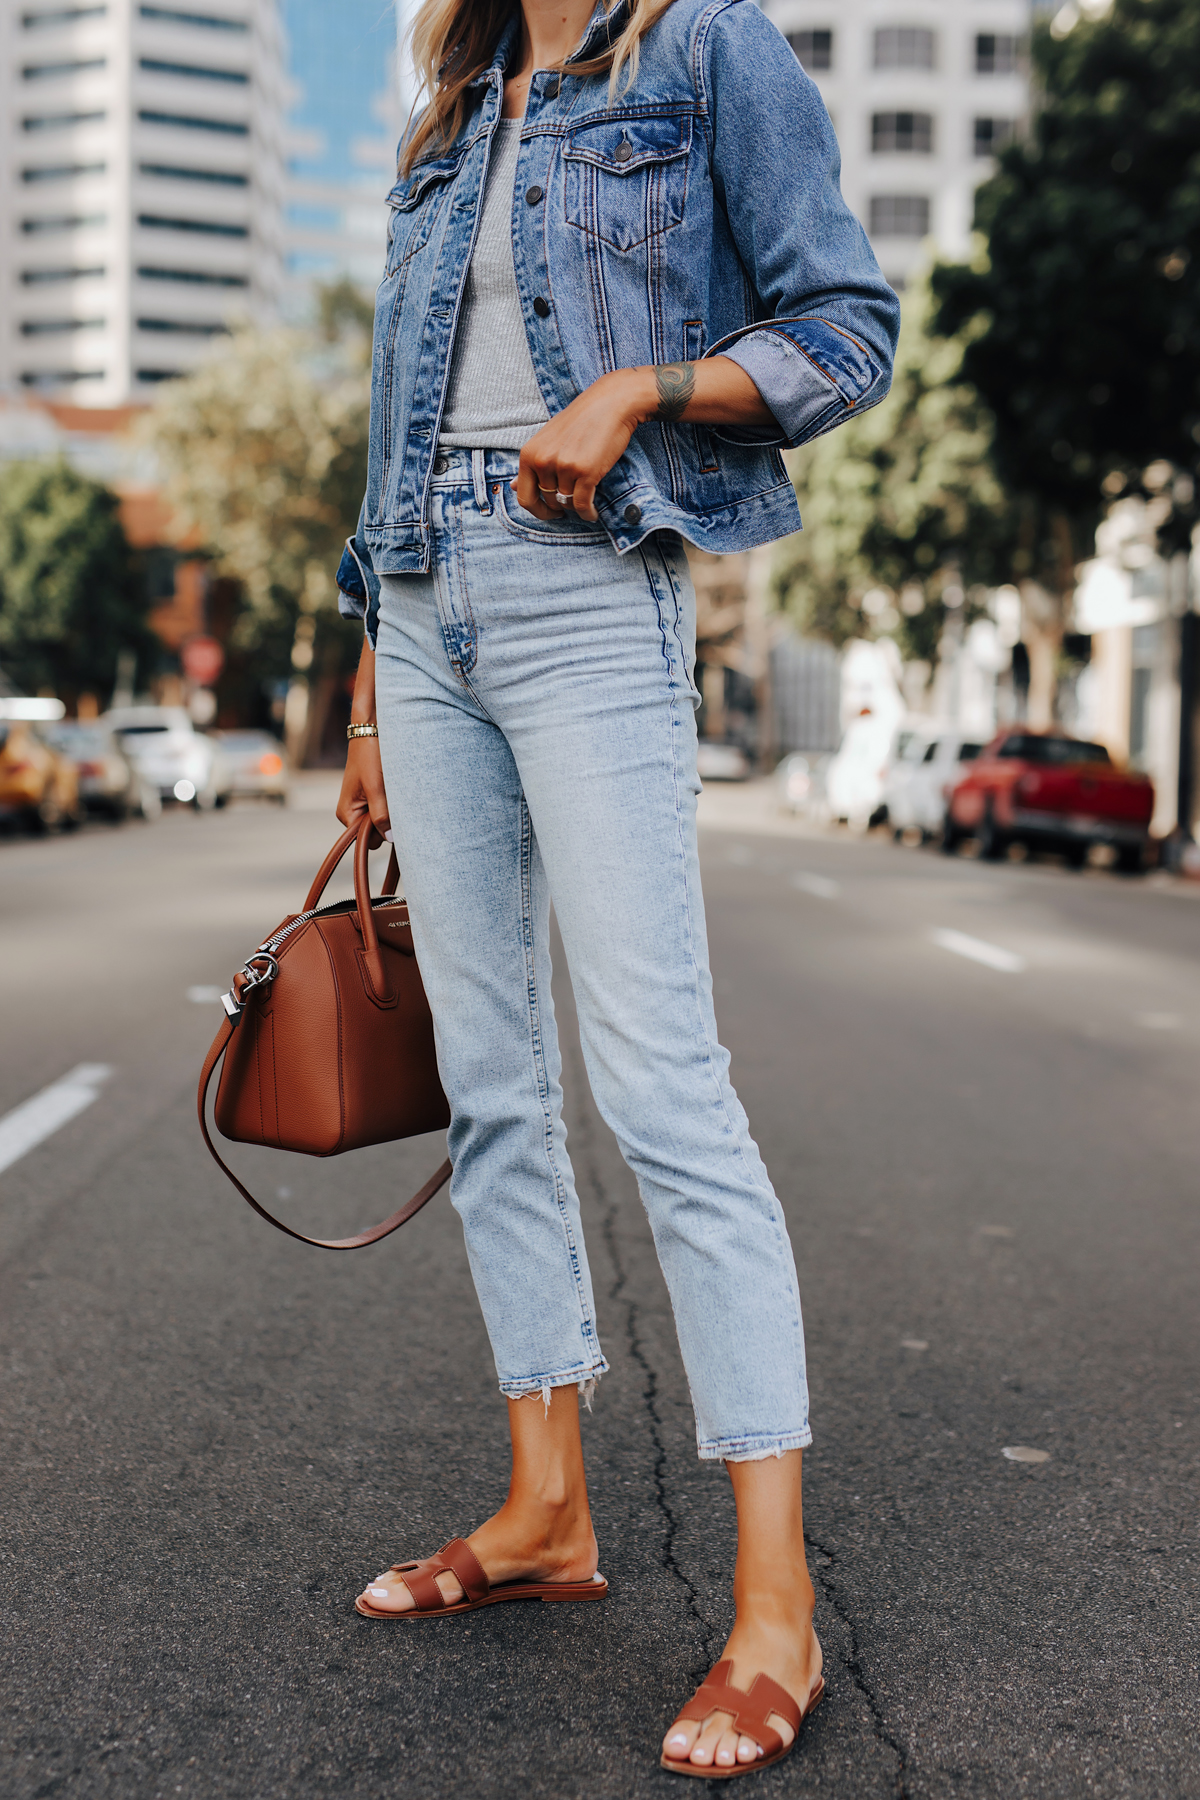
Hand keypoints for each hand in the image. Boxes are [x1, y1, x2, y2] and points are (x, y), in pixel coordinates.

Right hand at [336, 735, 389, 835]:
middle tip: (392, 800)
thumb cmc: (369, 756)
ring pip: (380, 821)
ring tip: (391, 792)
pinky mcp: (370, 797)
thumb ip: (381, 815)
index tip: (390, 816)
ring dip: (390, 812)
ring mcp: (361, 805)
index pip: (367, 841)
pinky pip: (382, 810)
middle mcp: (351, 812)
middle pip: (374, 833)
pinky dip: (390, 804)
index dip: (380, 833)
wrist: (371, 733)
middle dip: (386, 822)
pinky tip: (392, 790)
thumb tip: (389, 838)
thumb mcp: (375, 788)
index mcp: (346, 813)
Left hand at [516, 369, 647, 522]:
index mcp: (529, 454)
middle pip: (548, 502)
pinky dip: (588, 513)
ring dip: (576, 507)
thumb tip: (511, 487)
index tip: (549, 513)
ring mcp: (563, 467)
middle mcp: (542, 461)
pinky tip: (592, 513)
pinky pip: (582, 505)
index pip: (524, 497)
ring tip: (586, 501)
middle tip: (573, 500)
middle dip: (561, 506)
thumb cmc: (580, 421)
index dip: (537, 511)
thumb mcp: (547, 439)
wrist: (610, 404)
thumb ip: (531, 464)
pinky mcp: (585, 472)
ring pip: (566, 504)